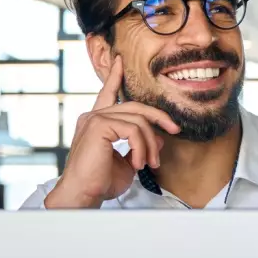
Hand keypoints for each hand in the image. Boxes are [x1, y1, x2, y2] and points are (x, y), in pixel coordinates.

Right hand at [45, 56, 180, 208]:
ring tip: (150, 163)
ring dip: (150, 143)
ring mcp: (94, 119)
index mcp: (97, 122)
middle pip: (134, 106)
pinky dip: (141, 147)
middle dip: (158, 116)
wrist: (83, 195)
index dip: (115, 78)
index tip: (120, 61)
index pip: (107, 94)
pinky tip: (138, 162)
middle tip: (175, 130)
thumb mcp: (128, 162)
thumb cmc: (101, 182)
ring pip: (138, 120)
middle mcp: (93, 116)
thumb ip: (140, 146)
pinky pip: (133, 130)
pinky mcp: (98, 126)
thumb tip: (160, 139)